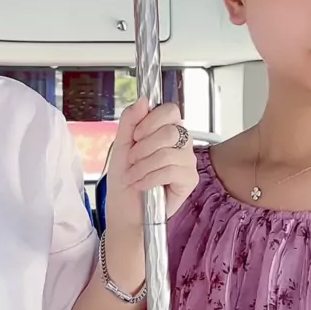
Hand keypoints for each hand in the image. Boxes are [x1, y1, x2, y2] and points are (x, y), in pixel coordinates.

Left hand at [106, 98, 198, 229]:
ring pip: (169, 153)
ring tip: (133, 176)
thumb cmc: (125, 178)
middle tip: (132, 160)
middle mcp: (181, 143)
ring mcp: (187, 161)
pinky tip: (142, 185)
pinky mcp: (189, 180)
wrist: (125, 210)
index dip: (152, 120)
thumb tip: (144, 99)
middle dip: (144, 147)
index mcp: (166, 130)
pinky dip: (150, 178)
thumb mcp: (122, 145)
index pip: (170, 110)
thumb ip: (131, 121)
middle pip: (171, 131)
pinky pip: (171, 170)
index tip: (136, 136)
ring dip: (143, 166)